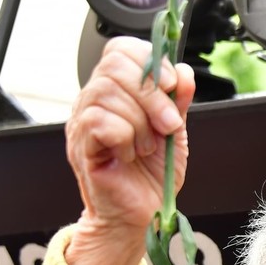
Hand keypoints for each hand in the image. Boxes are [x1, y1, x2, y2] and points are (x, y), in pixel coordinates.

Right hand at [64, 36, 195, 264]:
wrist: (141, 215)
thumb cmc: (151, 175)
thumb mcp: (174, 131)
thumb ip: (177, 99)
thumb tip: (184, 71)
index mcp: (117, 91)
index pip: (122, 49)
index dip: (151, 62)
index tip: (174, 88)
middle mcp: (95, 100)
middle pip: (115, 65)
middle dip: (153, 95)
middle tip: (168, 125)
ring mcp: (83, 121)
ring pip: (108, 92)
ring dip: (140, 123)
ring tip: (146, 147)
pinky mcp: (81, 144)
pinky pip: (101, 122)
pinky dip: (125, 138)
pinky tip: (128, 155)